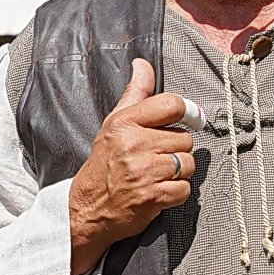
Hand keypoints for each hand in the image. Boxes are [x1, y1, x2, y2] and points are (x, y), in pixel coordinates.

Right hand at [68, 58, 193, 274]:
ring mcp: (144, 172)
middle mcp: (134, 144)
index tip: (187, 119)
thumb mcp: (113, 124)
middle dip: (175, 149)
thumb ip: (135, 94)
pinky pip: (185, 189)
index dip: (186, 112)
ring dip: (177, 172)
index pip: (171, 104)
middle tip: (155, 157)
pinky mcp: (153, 197)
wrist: (86, 210)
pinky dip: (175, 193)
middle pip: (185, 138)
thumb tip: (143, 64)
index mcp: (125, 122)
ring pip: (187, 163)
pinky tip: (158, 191)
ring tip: (156, 175)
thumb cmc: (103, 165)